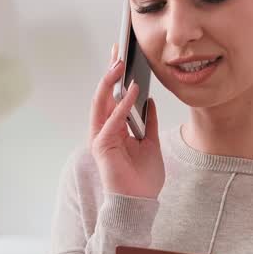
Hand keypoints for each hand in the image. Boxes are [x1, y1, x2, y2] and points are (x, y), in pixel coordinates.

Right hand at [90, 44, 163, 198]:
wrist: (140, 203)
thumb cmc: (143, 178)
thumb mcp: (151, 143)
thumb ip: (148, 123)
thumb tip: (149, 101)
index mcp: (114, 129)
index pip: (112, 98)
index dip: (115, 77)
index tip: (122, 56)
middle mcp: (104, 131)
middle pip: (103, 95)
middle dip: (109, 72)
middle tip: (118, 51)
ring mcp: (101, 137)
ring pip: (101, 102)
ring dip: (110, 82)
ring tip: (120, 64)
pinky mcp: (103, 145)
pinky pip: (113, 120)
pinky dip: (122, 104)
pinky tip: (132, 90)